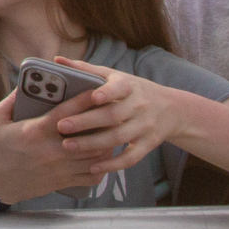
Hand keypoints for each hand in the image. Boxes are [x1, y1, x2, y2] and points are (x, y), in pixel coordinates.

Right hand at [0, 89, 114, 203]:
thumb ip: (10, 101)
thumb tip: (27, 84)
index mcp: (35, 132)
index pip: (67, 114)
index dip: (84, 100)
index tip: (97, 90)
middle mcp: (52, 151)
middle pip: (89, 136)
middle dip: (102, 123)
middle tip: (110, 111)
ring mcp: (59, 168)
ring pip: (95, 157)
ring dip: (106, 143)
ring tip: (110, 131)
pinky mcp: (62, 182)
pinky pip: (91, 176)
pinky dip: (102, 167)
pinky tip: (102, 157)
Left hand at [47, 60, 181, 176]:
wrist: (171, 109)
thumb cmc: (131, 90)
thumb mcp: (114, 76)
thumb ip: (86, 70)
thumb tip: (57, 60)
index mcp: (128, 86)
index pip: (119, 88)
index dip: (107, 93)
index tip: (93, 97)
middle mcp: (139, 106)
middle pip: (112, 116)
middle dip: (86, 122)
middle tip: (61, 126)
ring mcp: (144, 127)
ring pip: (118, 137)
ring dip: (93, 144)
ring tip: (68, 147)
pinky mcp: (148, 144)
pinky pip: (130, 157)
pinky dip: (113, 164)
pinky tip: (93, 168)